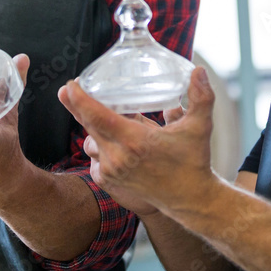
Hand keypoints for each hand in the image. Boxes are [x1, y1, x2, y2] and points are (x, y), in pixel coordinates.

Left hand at [58, 67, 219, 217]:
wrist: (190, 200)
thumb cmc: (194, 162)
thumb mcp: (200, 127)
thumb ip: (201, 97)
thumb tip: (199, 71)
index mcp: (134, 141)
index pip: (97, 116)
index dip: (79, 99)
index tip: (69, 85)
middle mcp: (118, 157)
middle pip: (87, 125)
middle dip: (76, 105)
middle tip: (71, 88)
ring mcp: (111, 171)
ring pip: (90, 140)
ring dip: (93, 127)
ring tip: (107, 116)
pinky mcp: (109, 181)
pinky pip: (94, 157)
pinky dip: (99, 145)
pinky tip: (111, 139)